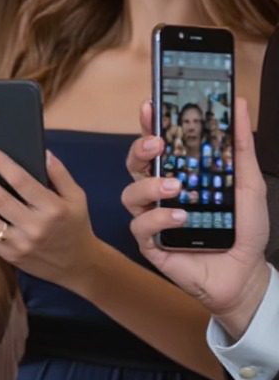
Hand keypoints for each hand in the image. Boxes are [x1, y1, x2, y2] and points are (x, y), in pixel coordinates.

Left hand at [0, 143, 98, 286]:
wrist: (77, 264)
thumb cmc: (75, 225)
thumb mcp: (77, 197)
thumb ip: (60, 174)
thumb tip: (42, 151)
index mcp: (53, 208)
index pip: (21, 181)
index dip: (1, 162)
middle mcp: (35, 226)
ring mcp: (20, 243)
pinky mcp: (9, 255)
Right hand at [123, 100, 272, 337]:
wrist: (246, 273)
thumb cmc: (244, 229)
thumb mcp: (248, 183)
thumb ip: (240, 146)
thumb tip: (238, 106)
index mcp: (181, 176)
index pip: (159, 146)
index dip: (149, 125)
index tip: (150, 106)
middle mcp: (162, 194)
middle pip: (135, 165)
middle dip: (139, 150)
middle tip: (158, 144)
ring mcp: (153, 218)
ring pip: (130, 194)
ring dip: (150, 185)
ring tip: (177, 187)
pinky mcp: (151, 244)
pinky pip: (141, 227)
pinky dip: (159, 219)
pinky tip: (181, 218)